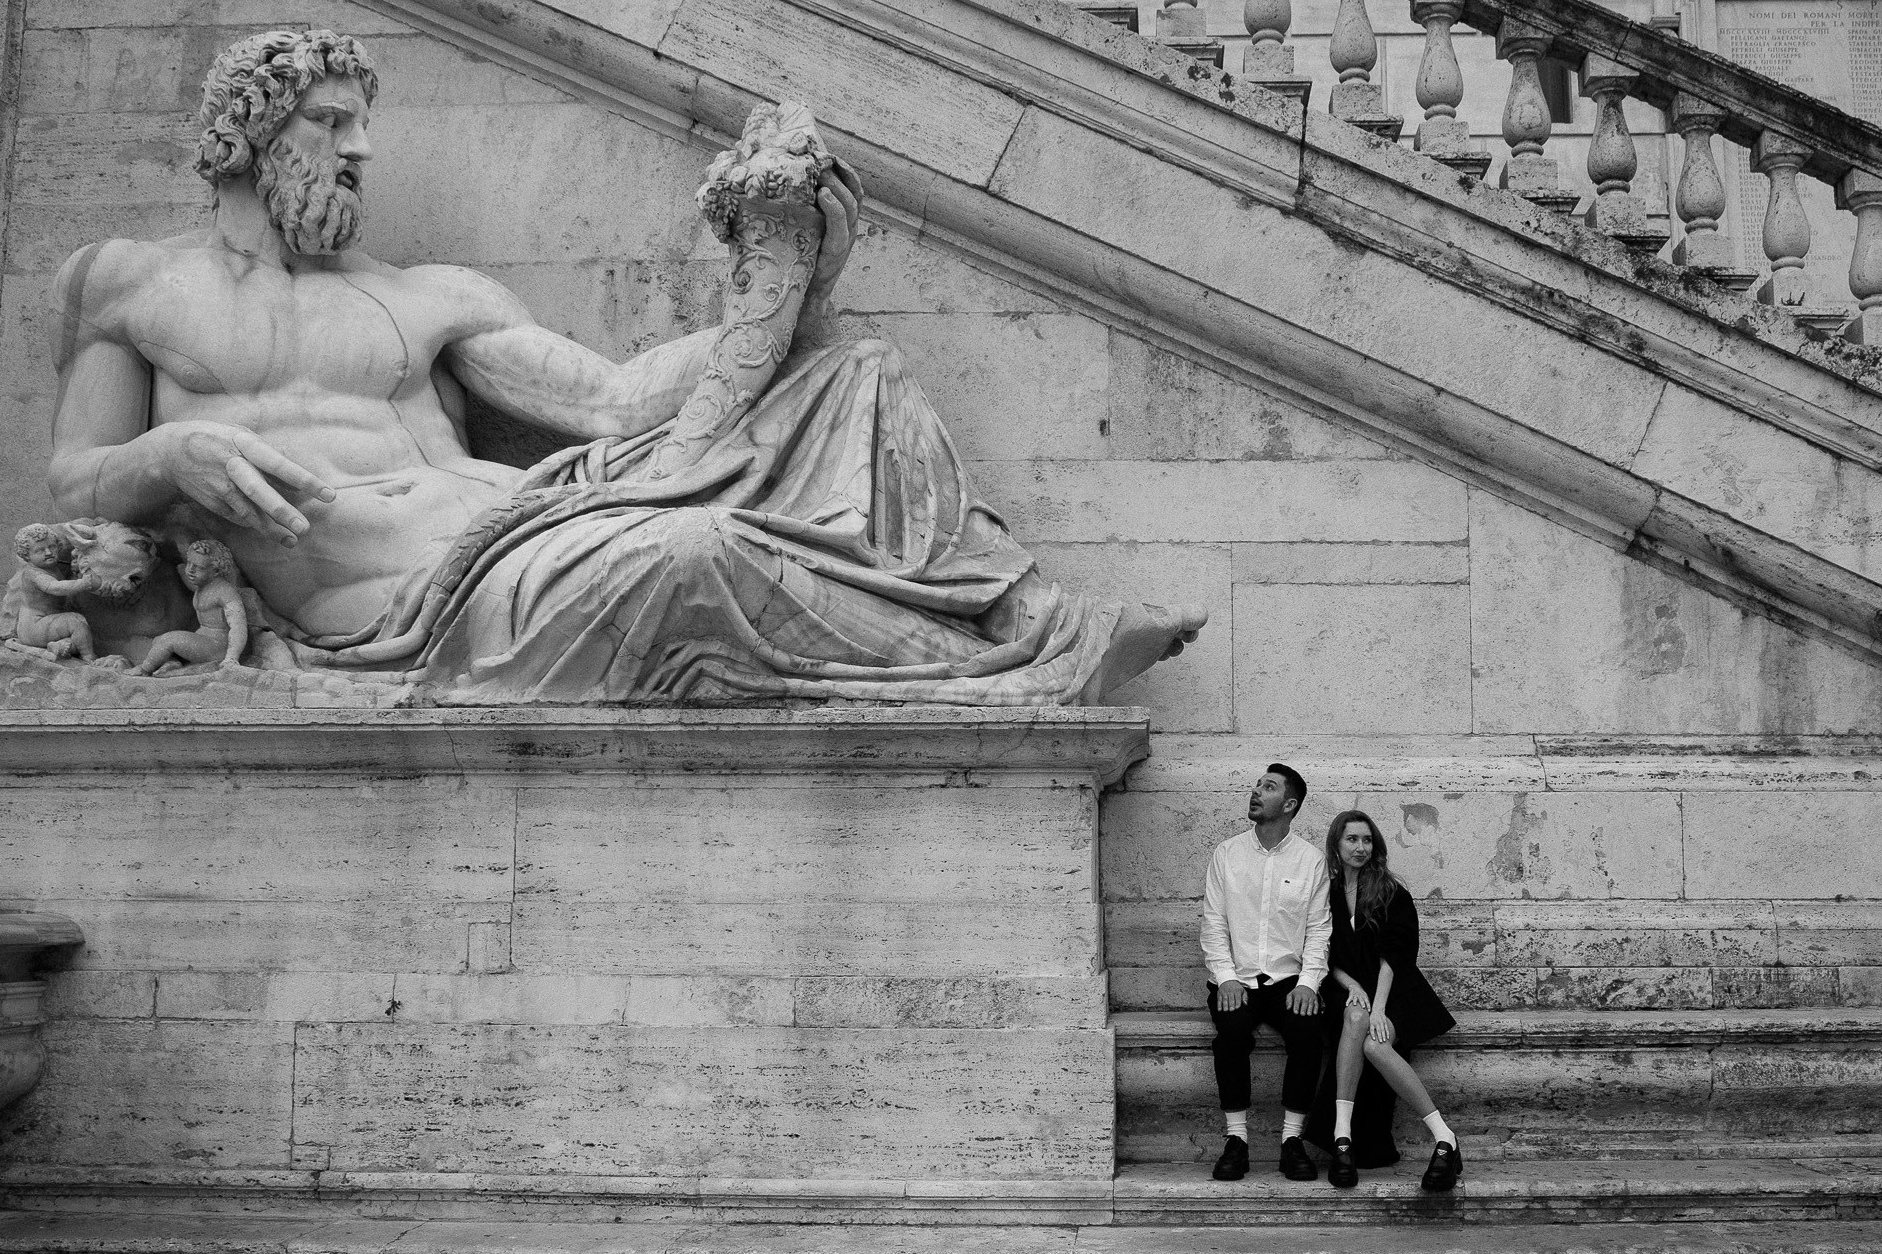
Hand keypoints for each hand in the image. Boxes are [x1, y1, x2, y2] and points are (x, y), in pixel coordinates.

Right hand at [154, 421, 334, 544]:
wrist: (172, 451)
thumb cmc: (220, 440)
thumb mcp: (243, 437)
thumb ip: (271, 457)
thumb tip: (298, 481)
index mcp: (245, 446)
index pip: (279, 464)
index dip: (304, 480)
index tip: (328, 494)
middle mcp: (233, 467)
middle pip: (259, 491)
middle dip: (281, 511)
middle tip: (304, 527)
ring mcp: (222, 487)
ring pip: (248, 511)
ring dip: (271, 529)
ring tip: (292, 540)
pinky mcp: (214, 502)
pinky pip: (239, 516)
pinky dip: (256, 525)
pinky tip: (274, 534)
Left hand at [804, 159, 862, 308]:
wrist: (797, 300)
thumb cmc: (791, 264)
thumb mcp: (795, 230)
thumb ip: (790, 210)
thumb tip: (756, 183)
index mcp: (840, 220)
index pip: (851, 187)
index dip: (844, 169)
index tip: (827, 153)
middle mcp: (847, 228)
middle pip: (853, 191)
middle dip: (838, 171)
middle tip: (819, 157)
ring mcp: (844, 241)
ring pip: (850, 205)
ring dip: (836, 185)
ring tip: (821, 172)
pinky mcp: (836, 254)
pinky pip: (840, 227)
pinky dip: (834, 209)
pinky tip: (824, 195)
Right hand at [1215, 979, 1246, 1011]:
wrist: (1228, 980)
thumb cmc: (1236, 988)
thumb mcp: (1243, 990)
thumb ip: (1245, 997)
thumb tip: (1245, 1004)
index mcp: (1237, 991)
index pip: (1237, 997)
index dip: (1237, 1003)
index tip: (1237, 1007)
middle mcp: (1230, 991)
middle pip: (1231, 999)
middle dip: (1231, 1004)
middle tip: (1231, 1009)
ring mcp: (1224, 992)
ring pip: (1224, 999)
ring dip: (1225, 1005)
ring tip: (1226, 1010)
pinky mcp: (1219, 994)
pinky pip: (1219, 1000)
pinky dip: (1219, 1005)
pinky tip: (1219, 1009)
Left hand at [1285, 984, 1319, 1015]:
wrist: (1306, 986)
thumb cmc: (1297, 993)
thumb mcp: (1290, 995)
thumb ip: (1288, 1001)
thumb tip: (1288, 1008)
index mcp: (1298, 995)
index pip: (1297, 1001)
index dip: (1296, 1007)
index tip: (1295, 1012)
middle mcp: (1305, 996)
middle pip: (1304, 1002)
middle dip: (1303, 1008)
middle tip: (1302, 1014)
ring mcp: (1310, 998)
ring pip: (1311, 1003)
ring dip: (1310, 1009)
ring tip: (1308, 1014)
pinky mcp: (1315, 999)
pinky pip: (1316, 1004)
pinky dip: (1316, 1008)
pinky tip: (1314, 1013)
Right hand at [1346, 987, 1370, 1010]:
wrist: (1355, 986)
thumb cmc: (1361, 994)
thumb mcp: (1365, 996)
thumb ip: (1367, 1002)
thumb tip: (1369, 1011)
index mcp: (1364, 996)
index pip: (1367, 1001)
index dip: (1368, 1006)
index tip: (1369, 1011)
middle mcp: (1360, 996)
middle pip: (1361, 1000)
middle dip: (1362, 1003)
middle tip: (1363, 1007)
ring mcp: (1355, 995)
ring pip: (1355, 998)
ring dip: (1355, 1001)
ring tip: (1355, 1004)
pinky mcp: (1351, 995)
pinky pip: (1349, 999)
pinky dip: (1347, 1002)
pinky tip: (1347, 1005)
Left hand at [1369, 1007, 1394, 1043]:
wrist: (1378, 1010)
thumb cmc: (1372, 1017)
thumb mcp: (1368, 1020)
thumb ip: (1368, 1027)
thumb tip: (1366, 1033)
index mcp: (1372, 1023)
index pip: (1372, 1030)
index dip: (1373, 1035)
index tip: (1374, 1039)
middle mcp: (1377, 1023)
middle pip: (1378, 1031)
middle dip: (1380, 1036)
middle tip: (1381, 1042)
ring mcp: (1381, 1023)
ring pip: (1383, 1030)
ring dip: (1384, 1036)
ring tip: (1384, 1041)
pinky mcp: (1385, 1022)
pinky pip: (1386, 1029)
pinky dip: (1387, 1033)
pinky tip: (1388, 1037)